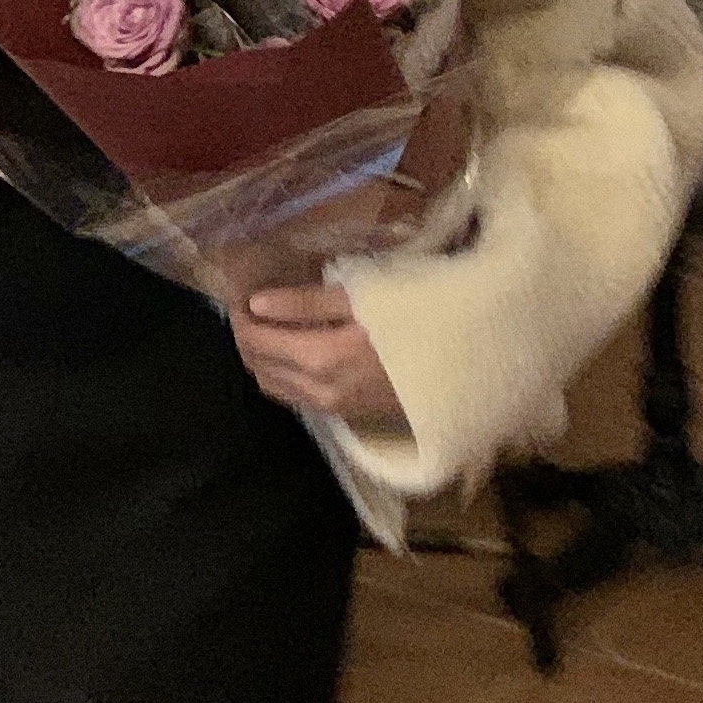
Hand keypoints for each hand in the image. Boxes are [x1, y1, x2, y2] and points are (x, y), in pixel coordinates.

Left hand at [231, 284, 405, 426]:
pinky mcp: (343, 412)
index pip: (256, 339)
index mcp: (321, 357)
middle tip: (246, 303)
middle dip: (244, 333)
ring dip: (258, 354)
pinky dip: (277, 371)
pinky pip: (292, 394)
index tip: (238, 289)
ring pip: (270, 384)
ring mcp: (331, 406)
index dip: (239, 314)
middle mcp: (319, 389)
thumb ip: (307, 302)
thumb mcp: (365, 298)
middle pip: (256, 364)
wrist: (465, 365)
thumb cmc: (418, 317)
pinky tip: (288, 346)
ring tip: (263, 322)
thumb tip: (256, 303)